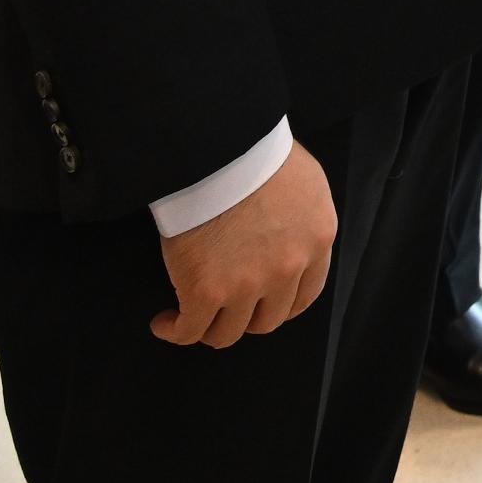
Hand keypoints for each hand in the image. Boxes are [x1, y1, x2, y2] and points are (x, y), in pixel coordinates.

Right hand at [153, 140, 335, 346]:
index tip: (262, 304)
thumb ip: (303, 219)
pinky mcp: (206, 292)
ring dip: (210, 329)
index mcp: (317, 241)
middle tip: (225, 307)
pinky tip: (164, 322)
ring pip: (228, 332)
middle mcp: (288, 270)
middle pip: (267, 319)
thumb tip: (290, 235)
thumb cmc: (257, 154)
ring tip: (193, 317)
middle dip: (246, 317)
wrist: (221, 150)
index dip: (279, 305)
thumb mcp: (304, 184)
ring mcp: (248, 286)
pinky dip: (174, 331)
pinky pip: (189, 330)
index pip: (304, 295)